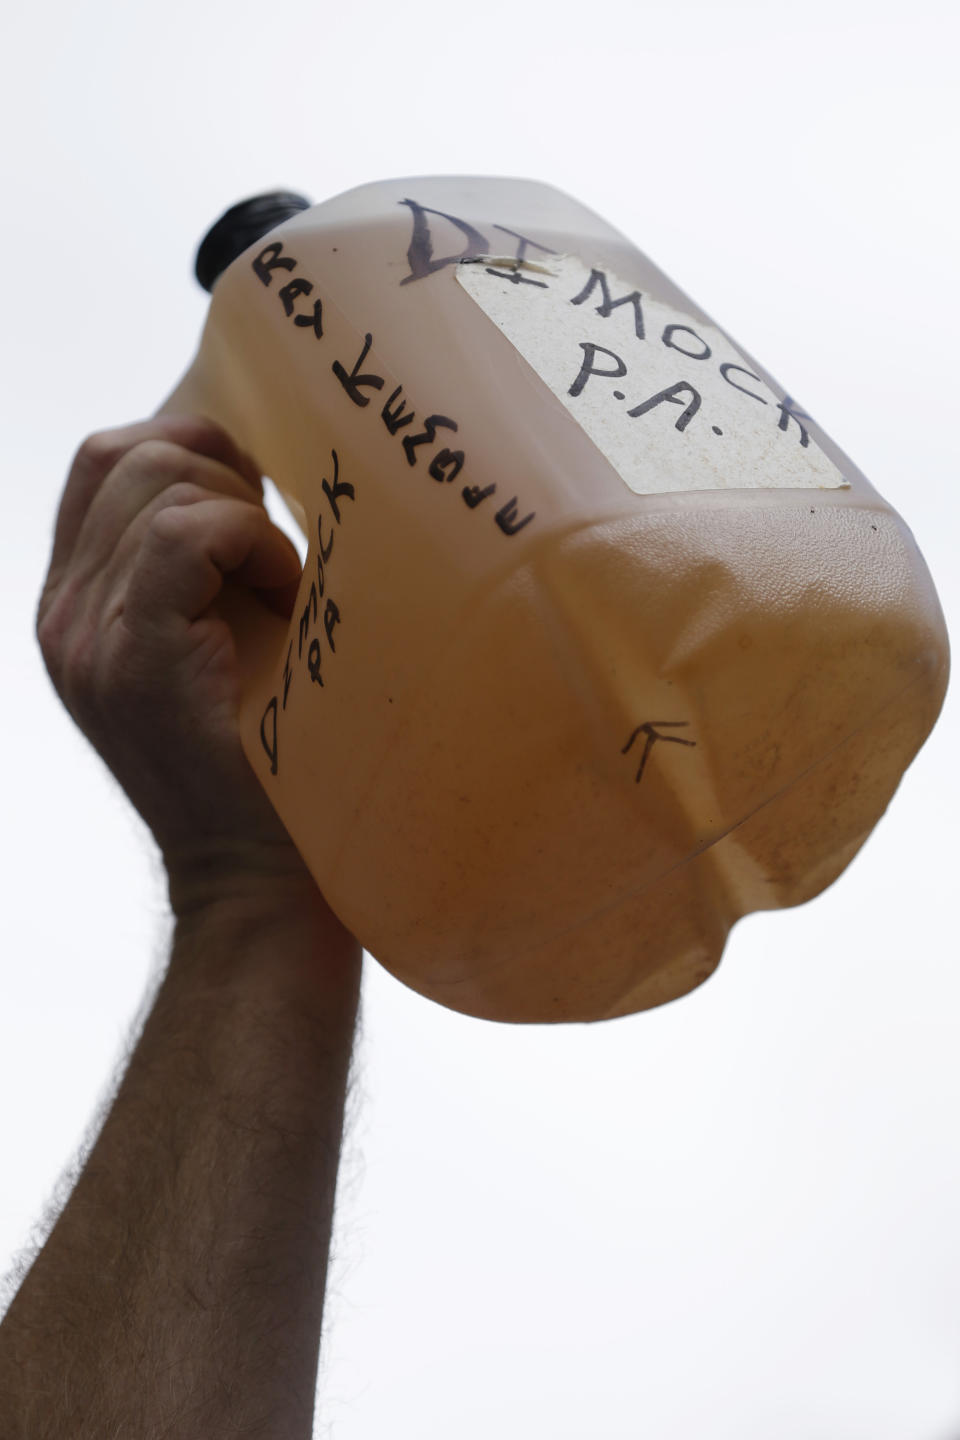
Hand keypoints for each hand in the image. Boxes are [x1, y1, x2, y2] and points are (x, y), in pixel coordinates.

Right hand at [37, 415, 311, 912]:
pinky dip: (251, 542)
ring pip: (159, 484)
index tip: (255, 491)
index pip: (102, 462)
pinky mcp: (133, 657)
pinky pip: (184, 533)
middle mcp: (64, 614)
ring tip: (282, 591)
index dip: (185, 443)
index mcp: (77, 602)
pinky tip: (283, 597)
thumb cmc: (263, 746)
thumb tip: (246, 460)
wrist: (256, 869)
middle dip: (222, 476)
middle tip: (276, 554)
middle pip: (126, 454)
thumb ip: (199, 556)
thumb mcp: (214, 632)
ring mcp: (87, 635)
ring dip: (244, 517)